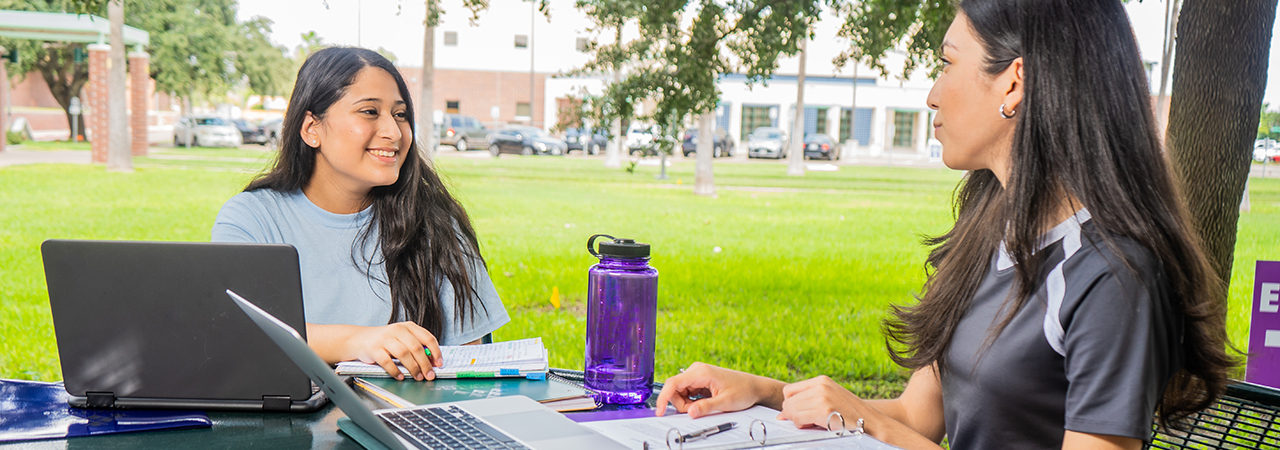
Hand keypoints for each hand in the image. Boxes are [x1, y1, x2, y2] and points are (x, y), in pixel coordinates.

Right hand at [345, 322, 442, 380]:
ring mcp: (385, 338)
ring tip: (417, 377)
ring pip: (404, 354)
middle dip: (425, 364)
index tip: (439, 364)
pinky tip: (400, 376)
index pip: (427, 338)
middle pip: (416, 348)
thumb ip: (416, 346)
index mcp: (408, 326)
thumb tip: (432, 361)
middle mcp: (397, 330)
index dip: (435, 352)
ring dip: (413, 368)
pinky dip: (395, 371)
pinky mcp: (374, 348)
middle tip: (429, 375)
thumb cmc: (385, 341)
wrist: (360, 339)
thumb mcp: (402, 338)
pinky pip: (387, 362)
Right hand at [655, 362, 782, 418]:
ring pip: (680, 393)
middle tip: (696, 411)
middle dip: (681, 404)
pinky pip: (687, 393)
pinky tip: (704, 403)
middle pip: (674, 389)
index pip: (673, 383)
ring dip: (687, 404)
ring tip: (705, 406)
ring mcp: (697, 375)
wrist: (753, 387)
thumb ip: (706, 408)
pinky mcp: (699, 380)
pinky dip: (691, 402)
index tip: (659, 410)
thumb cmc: (743, 390)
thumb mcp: (725, 402)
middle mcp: (696, 370)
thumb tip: (690, 413)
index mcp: (701, 372)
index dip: (663, 398)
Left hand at [779, 376, 867, 429]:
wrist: (873, 425)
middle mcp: (821, 386)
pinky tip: (817, 426)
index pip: (789, 391)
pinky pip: (797, 419)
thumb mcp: (830, 400)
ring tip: (815, 424)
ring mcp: (822, 397)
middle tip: (809, 422)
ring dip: (798, 421)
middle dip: (794, 414)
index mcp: (821, 380)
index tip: (801, 414)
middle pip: (787, 401)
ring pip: (790, 410)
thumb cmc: (851, 416)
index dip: (791, 405)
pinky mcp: (824, 410)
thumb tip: (782, 414)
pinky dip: (802, 425)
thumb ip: (808, 402)